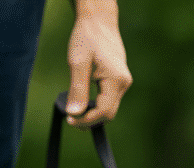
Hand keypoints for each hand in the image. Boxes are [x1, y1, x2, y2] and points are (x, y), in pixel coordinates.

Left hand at [65, 0, 131, 128]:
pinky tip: (84, 102)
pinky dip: (97, 105)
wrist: (99, 21)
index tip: (69, 120)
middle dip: (90, 120)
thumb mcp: (78, 63)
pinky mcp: (119, 81)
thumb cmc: (87, 38)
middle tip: (70, 120)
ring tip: (75, 112)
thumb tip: (74, 114)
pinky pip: (109, 100)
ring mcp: (123, 83)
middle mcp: (124, 84)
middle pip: (109, 113)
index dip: (87, 120)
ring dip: (93, 113)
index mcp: (116, 80)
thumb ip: (77, 89)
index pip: (103, 111)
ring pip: (109, 108)